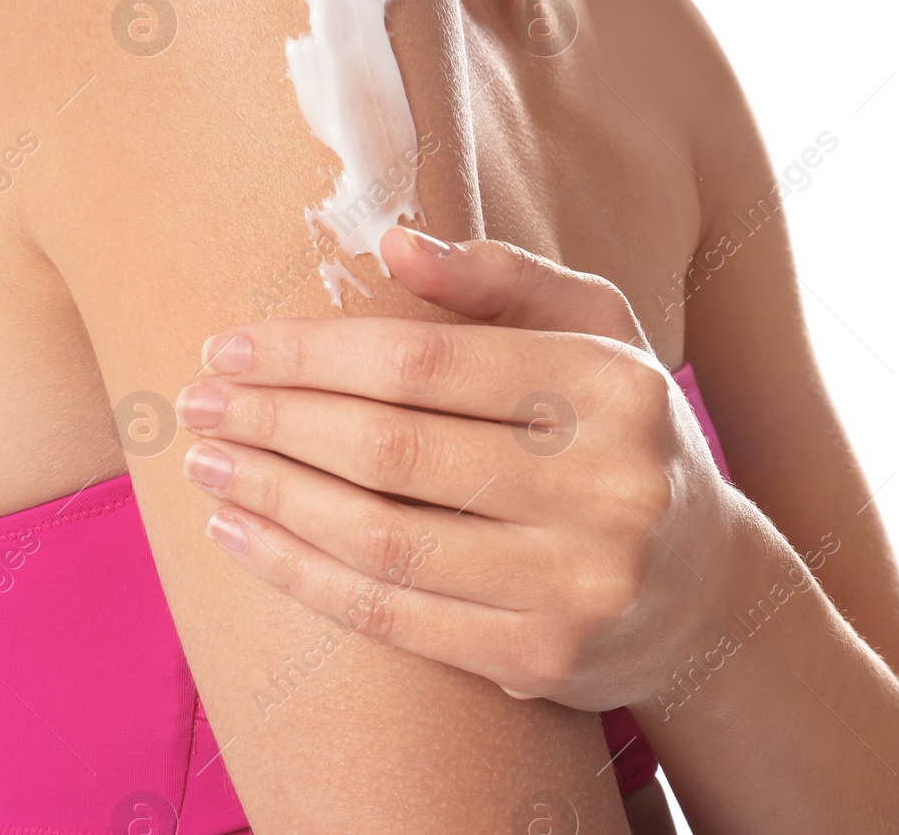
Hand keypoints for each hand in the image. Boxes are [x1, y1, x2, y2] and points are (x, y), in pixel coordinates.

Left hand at [175, 227, 747, 712]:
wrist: (706, 589)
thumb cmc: (621, 434)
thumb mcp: (595, 332)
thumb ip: (501, 279)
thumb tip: (393, 239)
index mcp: (610, 386)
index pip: (424, 361)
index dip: (310, 354)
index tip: (229, 347)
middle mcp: (607, 486)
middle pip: (392, 450)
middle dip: (273, 422)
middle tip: (192, 405)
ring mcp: (579, 583)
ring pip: (381, 537)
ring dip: (272, 499)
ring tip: (205, 465)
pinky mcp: (545, 659)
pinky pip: (393, 615)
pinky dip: (301, 575)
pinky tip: (243, 538)